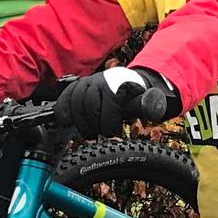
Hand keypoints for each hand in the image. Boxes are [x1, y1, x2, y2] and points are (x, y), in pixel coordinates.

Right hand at [58, 67, 176, 138]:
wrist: (123, 81)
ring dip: (80, 122)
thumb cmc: (133, 96)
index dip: (109, 124)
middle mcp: (100, 80)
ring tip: (88, 133)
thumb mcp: (144, 100)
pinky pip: (66, 97)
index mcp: (118, 85)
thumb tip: (154, 109)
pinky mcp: (76, 87)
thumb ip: (149, 105)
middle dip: (94, 125)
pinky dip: (63, 109)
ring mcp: (87, 82)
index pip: (110, 106)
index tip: (112, 135)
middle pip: (90, 105)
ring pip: (76, 101)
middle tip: (98, 137)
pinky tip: (66, 122)